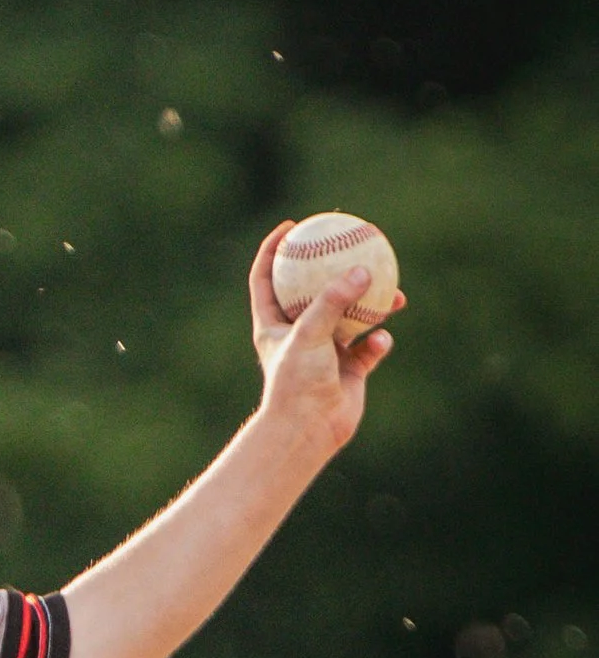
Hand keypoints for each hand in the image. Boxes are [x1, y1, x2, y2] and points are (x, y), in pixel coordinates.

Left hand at [249, 219, 400, 461]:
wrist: (310, 431)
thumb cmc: (297, 382)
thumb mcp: (309, 334)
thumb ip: (333, 301)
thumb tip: (362, 271)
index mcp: (273, 324)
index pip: (266, 277)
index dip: (274, 249)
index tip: (293, 226)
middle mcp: (298, 335)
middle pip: (313, 292)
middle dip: (333, 268)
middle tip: (351, 242)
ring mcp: (325, 352)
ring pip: (351, 317)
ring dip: (370, 303)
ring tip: (392, 288)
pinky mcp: (349, 370)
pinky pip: (369, 346)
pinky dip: (377, 341)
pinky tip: (382, 338)